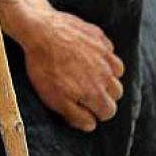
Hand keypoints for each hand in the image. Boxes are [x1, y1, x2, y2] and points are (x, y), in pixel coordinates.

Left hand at [12, 0, 124, 131]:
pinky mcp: (99, 37)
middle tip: (84, 90)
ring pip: (117, 72)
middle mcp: (106, 73)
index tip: (84, 107)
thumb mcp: (54, 99)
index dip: (97, 112)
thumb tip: (92, 125)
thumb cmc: (44, 67)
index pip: (109, 112)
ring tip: (87, 74)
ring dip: (106, 76)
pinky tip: (86, 55)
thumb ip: (76, 116)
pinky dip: (102, 56)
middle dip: (104, 95)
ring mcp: (105, 54)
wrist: (38, 31)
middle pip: (116, 93)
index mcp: (96, 92)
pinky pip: (109, 51)